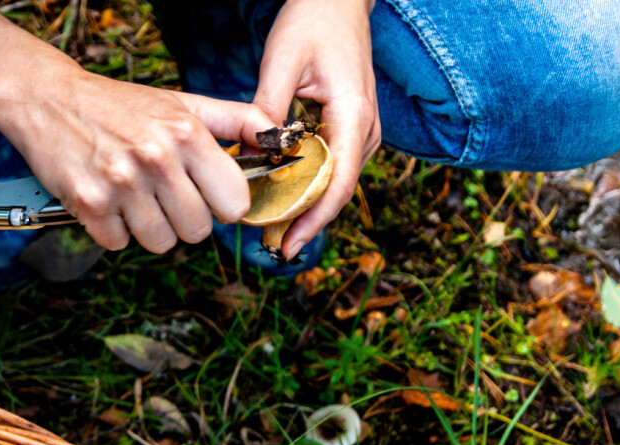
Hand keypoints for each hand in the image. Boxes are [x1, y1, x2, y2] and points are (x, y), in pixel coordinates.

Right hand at [0, 66, 274, 252]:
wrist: (48, 98)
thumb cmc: (121, 105)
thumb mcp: (182, 102)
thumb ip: (235, 119)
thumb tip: (279, 136)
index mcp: (187, 134)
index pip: (233, 203)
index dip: (221, 204)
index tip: (206, 194)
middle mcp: (157, 158)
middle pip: (197, 230)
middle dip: (183, 218)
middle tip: (162, 193)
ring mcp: (120, 182)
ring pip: (160, 243)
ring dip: (149, 227)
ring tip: (133, 195)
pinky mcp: (87, 203)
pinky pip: (119, 244)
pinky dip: (113, 229)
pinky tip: (106, 200)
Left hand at [254, 0, 380, 258]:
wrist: (338, 3)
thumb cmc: (312, 22)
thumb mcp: (281, 61)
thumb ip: (267, 109)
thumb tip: (253, 154)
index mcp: (353, 114)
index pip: (338, 182)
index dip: (313, 219)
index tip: (288, 244)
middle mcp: (365, 129)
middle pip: (339, 191)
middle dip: (307, 221)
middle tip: (271, 246)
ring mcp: (362, 131)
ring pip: (337, 183)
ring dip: (308, 208)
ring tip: (274, 231)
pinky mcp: (351, 129)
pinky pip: (333, 168)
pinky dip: (310, 187)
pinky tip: (285, 200)